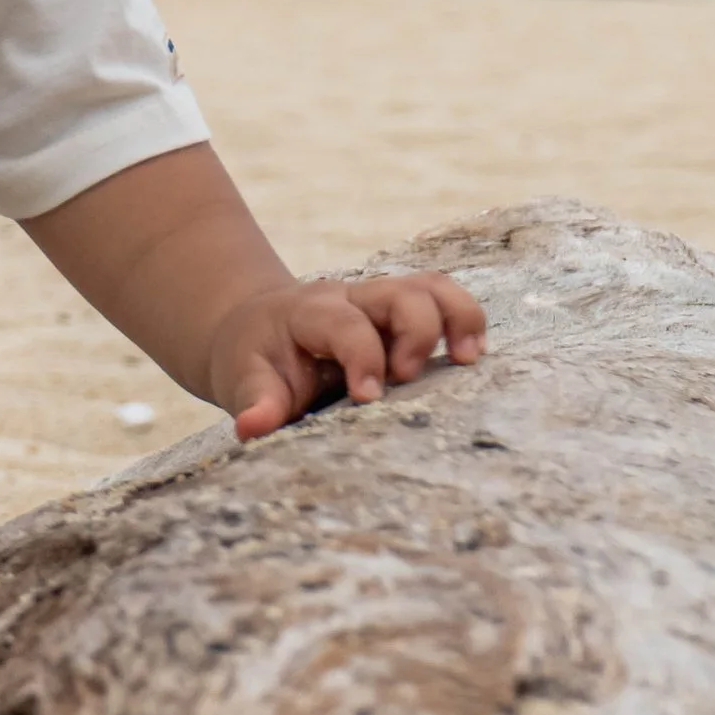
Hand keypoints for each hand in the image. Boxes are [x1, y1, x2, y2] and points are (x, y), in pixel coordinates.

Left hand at [211, 270, 485, 442]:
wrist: (257, 327)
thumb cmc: (257, 359)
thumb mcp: (244, 379)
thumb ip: (254, 400)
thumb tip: (252, 427)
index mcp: (310, 312)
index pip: (346, 325)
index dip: (363, 357)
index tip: (368, 398)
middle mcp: (351, 297)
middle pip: (401, 292)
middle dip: (416, 333)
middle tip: (408, 378)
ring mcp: (379, 299)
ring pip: (430, 287)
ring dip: (457, 318)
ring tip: (467, 360)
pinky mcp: (401, 310)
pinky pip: (441, 298)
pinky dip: (463, 320)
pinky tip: (471, 356)